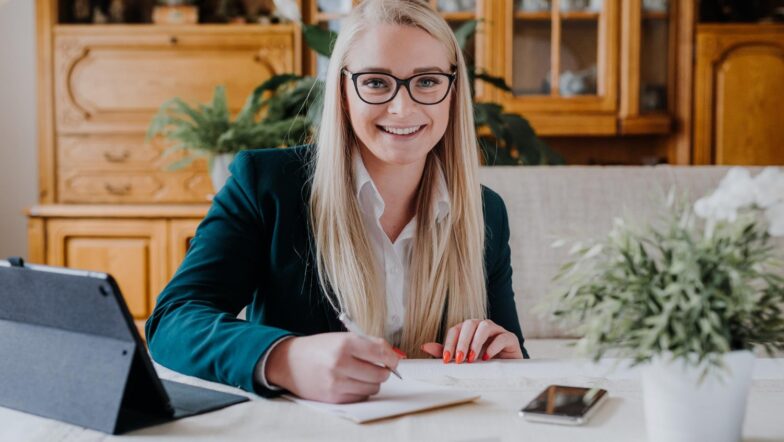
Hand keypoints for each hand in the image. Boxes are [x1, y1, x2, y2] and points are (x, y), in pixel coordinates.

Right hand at [265, 332, 404, 402]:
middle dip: (383, 371)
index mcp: (345, 344)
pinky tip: (350, 382)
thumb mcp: (342, 337)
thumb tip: (393, 356)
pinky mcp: (334, 398)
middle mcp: (340, 364)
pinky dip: (361, 390)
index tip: (394, 360)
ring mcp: (336, 383)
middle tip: (377, 366)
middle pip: (380, 374)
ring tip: (361, 373)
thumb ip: (369, 344)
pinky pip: (361, 397)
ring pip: (373, 387)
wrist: (289, 362)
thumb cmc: (319, 348)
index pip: (381, 353)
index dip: (392, 358)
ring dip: (372, 381)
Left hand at [420, 319, 522, 362]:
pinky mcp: (510, 338)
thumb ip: (445, 352)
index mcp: (468, 330)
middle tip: (458, 359)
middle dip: (461, 343)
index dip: (449, 344)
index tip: (446, 360)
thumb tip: (424, 346)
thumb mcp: (462, 359)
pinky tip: (487, 358)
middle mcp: (481, 326)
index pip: (455, 330)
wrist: (506, 370)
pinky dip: (493, 347)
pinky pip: (501, 337)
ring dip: (476, 343)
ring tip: (472, 359)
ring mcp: (496, 330)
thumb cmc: (482, 362)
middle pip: (469, 325)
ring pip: (484, 326)